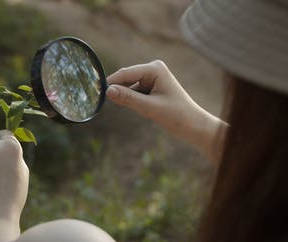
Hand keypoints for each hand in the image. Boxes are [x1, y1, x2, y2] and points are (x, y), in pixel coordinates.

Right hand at [107, 60, 225, 162]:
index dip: (111, 83)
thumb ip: (128, 98)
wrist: (193, 126)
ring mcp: (151, 77)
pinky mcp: (150, 86)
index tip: (95, 92)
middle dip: (120, 91)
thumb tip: (108, 91)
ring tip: (144, 109)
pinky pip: (133, 92)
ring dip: (129, 98)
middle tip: (110, 104)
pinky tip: (146, 109)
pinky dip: (134, 101)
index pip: (126, 73)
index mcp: (155, 68)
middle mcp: (153, 68)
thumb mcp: (149, 108)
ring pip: (128, 87)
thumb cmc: (176, 115)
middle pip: (125, 78)